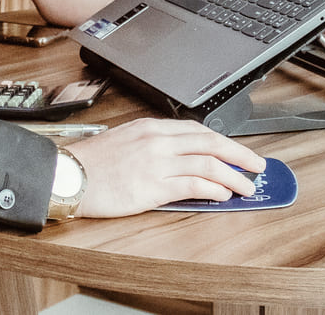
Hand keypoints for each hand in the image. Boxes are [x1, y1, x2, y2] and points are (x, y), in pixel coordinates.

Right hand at [62, 118, 262, 216]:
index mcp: (150, 128)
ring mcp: (156, 162)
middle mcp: (157, 141)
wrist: (67, 176)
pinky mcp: (152, 186)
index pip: (197, 130)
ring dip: (233, 176)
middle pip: (209, 143)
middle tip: (257, 165)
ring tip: (247, 186)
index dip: (223, 141)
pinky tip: (223, 195)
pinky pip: (192, 185)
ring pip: (207, 165)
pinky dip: (213, 189)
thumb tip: (180, 159)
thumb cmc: (91, 164)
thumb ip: (153, 146)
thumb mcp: (125, 142)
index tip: (238, 151)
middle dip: (238, 154)